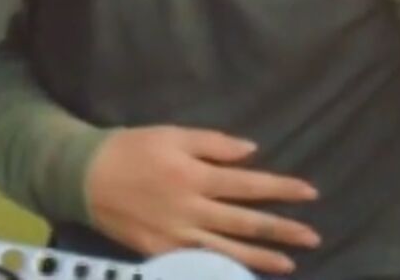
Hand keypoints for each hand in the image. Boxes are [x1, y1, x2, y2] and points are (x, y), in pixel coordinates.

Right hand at [84, 126, 319, 273]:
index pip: (249, 184)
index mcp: (196, 176)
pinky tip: (242, 273)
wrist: (86, 177)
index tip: (310, 192)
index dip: (281, 189)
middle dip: (282, 228)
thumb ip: (214, 144)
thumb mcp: (174, 134)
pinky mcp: (162, 254)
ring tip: (291, 262)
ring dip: (262, 257)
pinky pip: (201, 264)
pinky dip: (225, 268)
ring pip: (228, 251)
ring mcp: (177, 238)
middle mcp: (192, 210)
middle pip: (245, 222)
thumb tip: (251, 152)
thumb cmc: (134, 148)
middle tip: (313, 235)